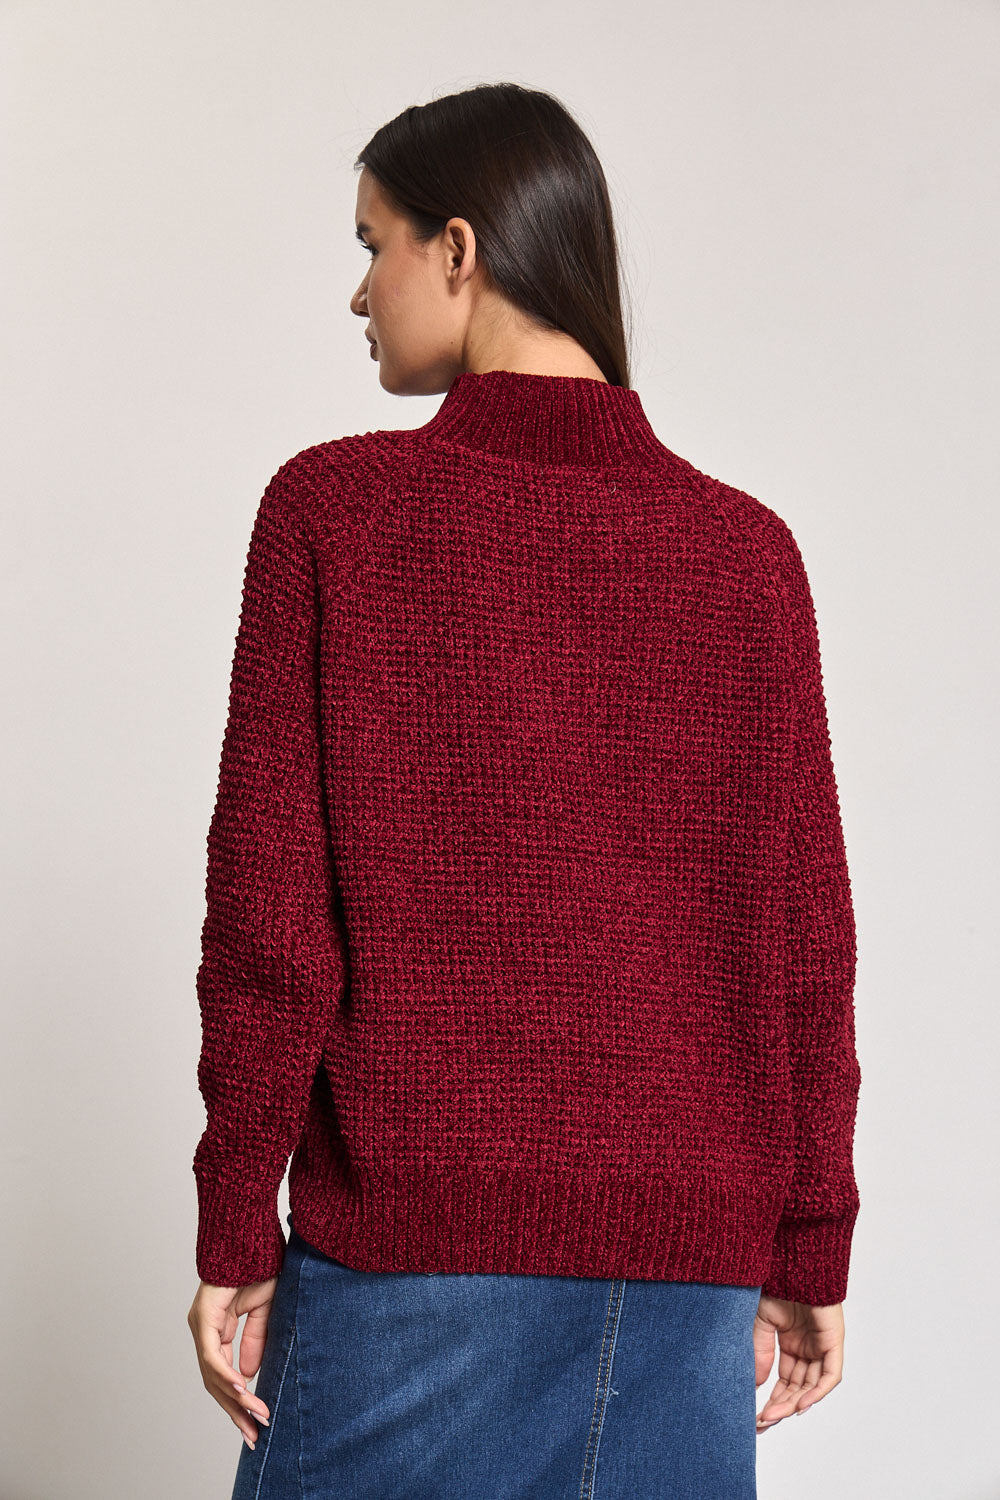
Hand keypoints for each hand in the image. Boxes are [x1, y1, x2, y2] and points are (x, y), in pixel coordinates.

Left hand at [188, 1277, 276, 1448]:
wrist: (250, 1236)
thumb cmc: (258, 1266)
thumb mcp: (263, 1311)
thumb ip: (255, 1341)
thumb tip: (249, 1376)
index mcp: (216, 1331)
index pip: (223, 1376)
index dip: (239, 1402)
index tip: (256, 1423)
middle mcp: (203, 1332)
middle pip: (215, 1383)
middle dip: (236, 1412)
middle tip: (254, 1437)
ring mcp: (200, 1325)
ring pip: (213, 1374)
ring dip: (236, 1398)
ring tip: (255, 1417)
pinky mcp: (203, 1318)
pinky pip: (213, 1354)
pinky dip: (227, 1374)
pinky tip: (242, 1388)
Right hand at [752, 1294, 845, 1433]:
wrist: (791, 1260)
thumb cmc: (776, 1282)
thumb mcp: (759, 1322)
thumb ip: (759, 1352)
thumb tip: (755, 1385)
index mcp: (791, 1342)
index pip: (785, 1380)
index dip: (773, 1399)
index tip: (757, 1417)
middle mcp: (808, 1347)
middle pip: (798, 1387)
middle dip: (781, 1407)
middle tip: (763, 1423)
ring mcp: (822, 1345)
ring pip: (812, 1385)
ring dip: (794, 1403)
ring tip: (775, 1416)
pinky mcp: (833, 1341)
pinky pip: (829, 1375)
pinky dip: (816, 1392)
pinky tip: (798, 1404)